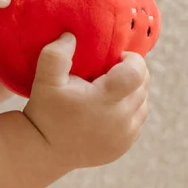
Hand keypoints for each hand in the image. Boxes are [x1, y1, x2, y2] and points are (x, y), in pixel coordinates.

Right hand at [23, 34, 149, 169]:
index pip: (138, 72)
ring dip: (133, 92)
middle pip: (143, 87)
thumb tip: (72, 36)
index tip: (116, 58)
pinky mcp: (123, 147)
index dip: (133, 60)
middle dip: (132, 74)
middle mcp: (121, 120)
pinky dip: (130, 111)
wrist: (43, 151)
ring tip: (112, 89)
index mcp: (105, 100)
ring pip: (143, 104)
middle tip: (111, 71)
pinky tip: (111, 107)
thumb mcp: (45, 80)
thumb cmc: (45, 112)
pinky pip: (138, 122)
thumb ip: (56, 55)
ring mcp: (124, 136)